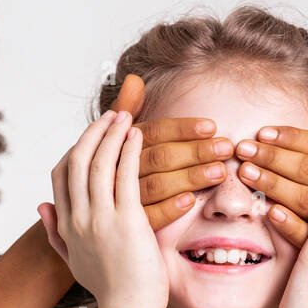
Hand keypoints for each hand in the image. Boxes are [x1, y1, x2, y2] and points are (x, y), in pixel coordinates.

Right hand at [36, 109, 167, 307]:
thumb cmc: (110, 289)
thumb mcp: (73, 261)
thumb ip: (54, 233)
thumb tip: (39, 205)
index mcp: (65, 227)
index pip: (60, 176)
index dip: (75, 148)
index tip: (92, 134)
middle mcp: (78, 220)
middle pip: (76, 162)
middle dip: (93, 133)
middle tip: (112, 114)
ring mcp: (100, 220)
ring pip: (99, 163)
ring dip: (111, 134)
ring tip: (125, 116)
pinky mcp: (126, 222)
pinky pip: (124, 176)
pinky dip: (128, 151)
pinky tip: (136, 136)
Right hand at [108, 74, 233, 229]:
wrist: (83, 220)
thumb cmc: (105, 175)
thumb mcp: (111, 139)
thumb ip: (125, 110)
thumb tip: (134, 80)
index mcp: (115, 146)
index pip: (152, 132)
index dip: (182, 128)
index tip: (210, 127)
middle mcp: (114, 171)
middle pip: (158, 156)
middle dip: (195, 150)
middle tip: (224, 147)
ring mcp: (117, 200)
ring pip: (157, 184)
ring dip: (190, 176)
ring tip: (218, 171)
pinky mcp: (125, 227)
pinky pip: (149, 216)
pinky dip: (170, 208)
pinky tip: (191, 201)